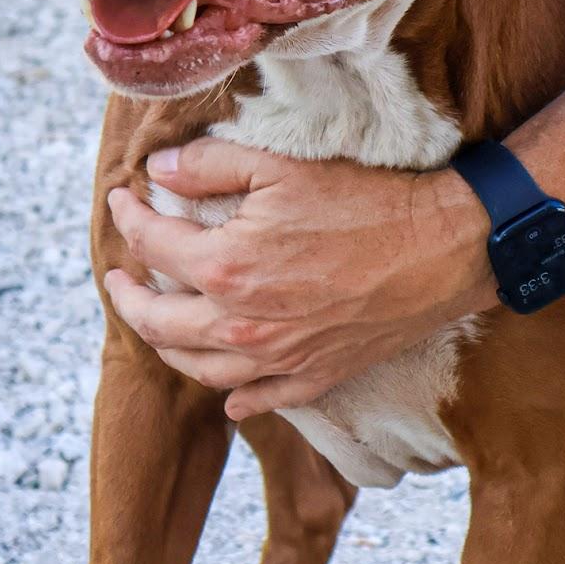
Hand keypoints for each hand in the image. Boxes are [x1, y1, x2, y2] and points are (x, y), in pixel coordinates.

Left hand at [104, 138, 493, 417]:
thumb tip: (160, 171)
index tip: (123, 198)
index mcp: (226, 267)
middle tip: (120, 276)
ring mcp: (277, 358)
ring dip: (166, 345)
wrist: (444, 250)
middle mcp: (242, 324)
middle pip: (157, 323)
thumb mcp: (282, 165)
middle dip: (128, 296)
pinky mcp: (314, 376)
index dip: (128, 217)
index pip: (151, 244)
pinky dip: (233, 396)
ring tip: (159, 321)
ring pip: (197, 368)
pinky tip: (227, 391)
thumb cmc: (367, 202)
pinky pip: (257, 398)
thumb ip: (210, 165)